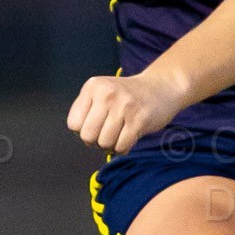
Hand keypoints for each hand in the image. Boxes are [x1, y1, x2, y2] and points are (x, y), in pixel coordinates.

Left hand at [66, 69, 183, 154]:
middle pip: (87, 136)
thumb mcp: (102, 92)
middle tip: (107, 133)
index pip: (73, 123)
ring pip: (104, 143)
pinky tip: (129, 137)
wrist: (161, 86)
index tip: (96, 125)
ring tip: (119, 134)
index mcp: (93, 86)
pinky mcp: (139, 120)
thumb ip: (87, 109)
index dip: (83, 130)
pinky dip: (123, 148)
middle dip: (95, 141)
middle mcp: (106, 93)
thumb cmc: (127, 95)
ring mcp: (124, 106)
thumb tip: (81, 137)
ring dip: (111, 145)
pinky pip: (121, 147)